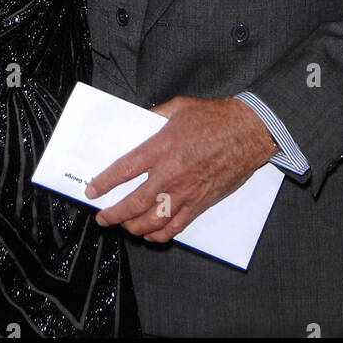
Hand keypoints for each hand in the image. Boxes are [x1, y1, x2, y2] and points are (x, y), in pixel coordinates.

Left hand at [85, 96, 277, 241]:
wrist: (249, 131)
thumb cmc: (216, 118)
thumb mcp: (179, 107)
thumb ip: (154, 116)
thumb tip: (137, 122)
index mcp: (162, 148)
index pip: (125, 170)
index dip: (105, 183)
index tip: (93, 191)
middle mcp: (172, 173)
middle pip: (134, 203)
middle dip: (113, 214)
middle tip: (103, 217)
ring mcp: (186, 192)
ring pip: (153, 220)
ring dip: (133, 227)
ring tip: (123, 225)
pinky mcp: (201, 203)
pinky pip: (176, 227)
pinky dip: (159, 235)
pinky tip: (150, 234)